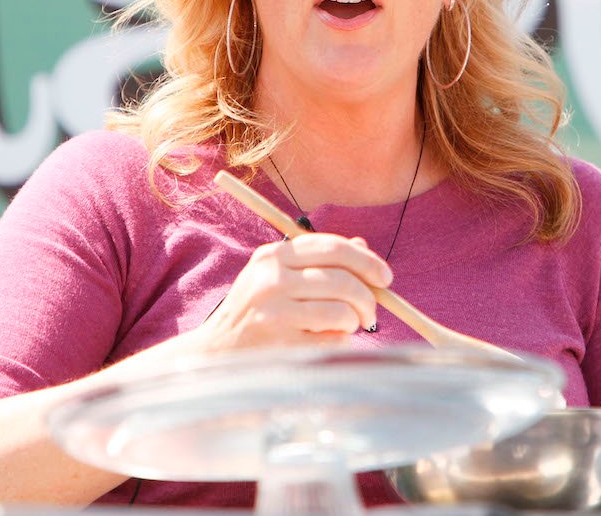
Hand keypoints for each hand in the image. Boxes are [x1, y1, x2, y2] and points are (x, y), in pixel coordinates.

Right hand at [200, 233, 391, 348]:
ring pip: (341, 309)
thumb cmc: (255, 312)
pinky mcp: (281, 341)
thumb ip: (317, 261)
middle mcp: (272, 278)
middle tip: (372, 313)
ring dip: (354, 321)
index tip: (385, 278)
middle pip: (342, 279)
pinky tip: (326, 340)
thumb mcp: (276, 277)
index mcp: (272, 256)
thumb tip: (362, 248)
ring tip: (346, 326)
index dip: (366, 261)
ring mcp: (275, 310)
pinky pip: (332, 337)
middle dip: (368, 297)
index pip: (332, 247)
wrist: (215, 352)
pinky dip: (340, 340)